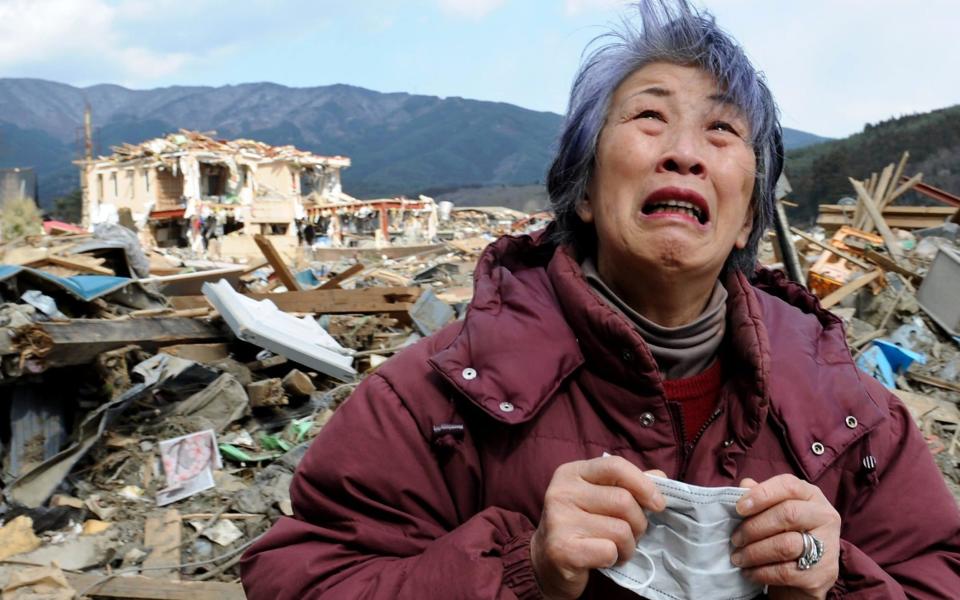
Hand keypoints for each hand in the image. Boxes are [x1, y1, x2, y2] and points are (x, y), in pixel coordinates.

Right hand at [530, 456, 665, 599]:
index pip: (615, 466)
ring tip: (616, 548)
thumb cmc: (580, 526)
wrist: (545, 562)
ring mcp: (558, 520)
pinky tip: (602, 559)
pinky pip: (609, 551)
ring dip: (628, 545)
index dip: (643, 484)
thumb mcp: (599, 498)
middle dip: (638, 523)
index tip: (658, 504)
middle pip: (623, 501)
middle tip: (631, 534)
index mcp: (571, 473)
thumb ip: (628, 485)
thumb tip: (660, 477)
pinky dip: (614, 558)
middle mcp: (561, 492)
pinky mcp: (562, 549)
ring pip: (620, 530)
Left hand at [730, 474, 840, 599]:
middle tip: (735, 538)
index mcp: (811, 495)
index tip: (739, 508)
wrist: (807, 574)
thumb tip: (744, 485)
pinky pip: (786, 572)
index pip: (788, 486)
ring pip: (786, 545)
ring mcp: (828, 546)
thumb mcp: (775, 511)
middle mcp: (825, 516)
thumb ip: (761, 496)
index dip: (762, 494)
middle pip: (787, 514)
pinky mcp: (823, 573)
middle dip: (754, 527)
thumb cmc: (787, 533)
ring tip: (738, 557)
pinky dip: (761, 572)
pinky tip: (749, 572)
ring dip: (754, 552)